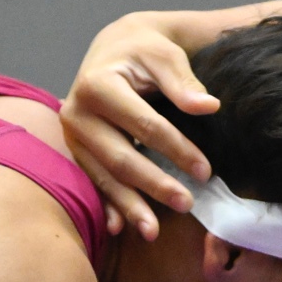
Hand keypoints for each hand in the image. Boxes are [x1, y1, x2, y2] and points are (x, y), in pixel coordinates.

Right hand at [62, 14, 220, 239]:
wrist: (114, 48)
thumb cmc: (143, 50)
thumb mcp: (164, 55)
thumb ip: (184, 82)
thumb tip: (209, 106)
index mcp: (97, 84)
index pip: (144, 125)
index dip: (176, 149)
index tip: (205, 171)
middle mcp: (76, 112)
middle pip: (120, 157)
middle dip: (154, 184)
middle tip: (186, 205)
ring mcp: (72, 135)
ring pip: (104, 176)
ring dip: (130, 206)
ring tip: (153, 232)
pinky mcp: (76, 150)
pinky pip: (92, 181)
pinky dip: (107, 204)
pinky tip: (119, 228)